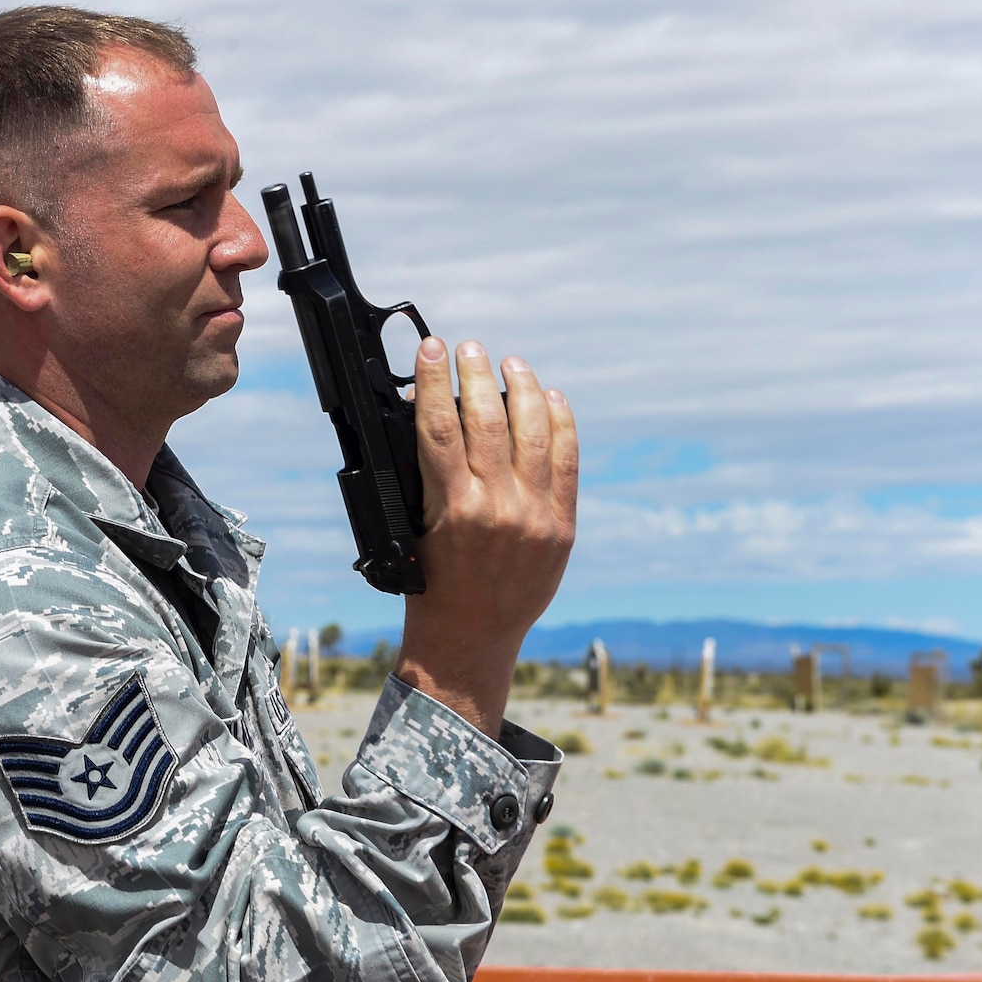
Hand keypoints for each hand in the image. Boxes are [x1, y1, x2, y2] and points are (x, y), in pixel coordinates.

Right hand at [395, 337, 577, 733]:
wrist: (473, 635)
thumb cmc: (432, 583)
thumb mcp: (416, 528)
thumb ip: (428, 476)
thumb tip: (432, 414)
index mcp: (451, 508)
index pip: (439, 427)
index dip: (432, 380)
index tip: (430, 349)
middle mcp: (496, 507)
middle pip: (486, 419)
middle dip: (474, 374)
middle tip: (468, 346)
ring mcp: (534, 515)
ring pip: (531, 431)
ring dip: (520, 389)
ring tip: (509, 363)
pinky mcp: (562, 524)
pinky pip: (566, 460)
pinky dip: (559, 423)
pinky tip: (549, 398)